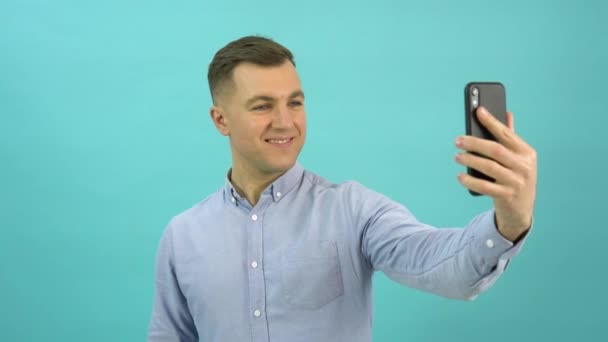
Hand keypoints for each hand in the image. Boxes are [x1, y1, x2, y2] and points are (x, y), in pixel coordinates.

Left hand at [454, 106, 536, 241]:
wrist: (522, 210)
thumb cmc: (516, 177)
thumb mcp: (518, 158)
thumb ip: (511, 138)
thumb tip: (507, 113)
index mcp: (527, 153)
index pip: (507, 134)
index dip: (492, 122)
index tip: (478, 110)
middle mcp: (524, 166)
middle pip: (495, 150)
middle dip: (474, 143)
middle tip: (457, 140)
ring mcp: (516, 182)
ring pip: (489, 167)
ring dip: (470, 160)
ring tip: (457, 156)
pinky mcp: (507, 196)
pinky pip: (484, 187)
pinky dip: (470, 181)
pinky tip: (460, 176)